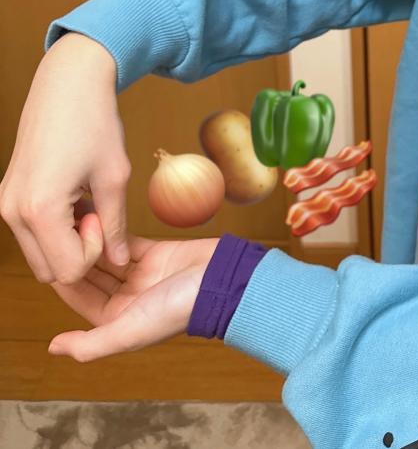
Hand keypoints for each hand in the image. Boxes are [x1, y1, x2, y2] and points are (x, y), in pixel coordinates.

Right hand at [0, 32, 133, 281]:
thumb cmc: (94, 122)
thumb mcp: (114, 176)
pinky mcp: (7, 196)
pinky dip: (54, 228)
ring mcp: (6, 204)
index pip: (68, 270)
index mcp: (38, 210)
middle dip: (78, 252)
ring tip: (87, 201)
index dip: (94, 251)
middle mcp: (13, 212)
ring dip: (66, 241)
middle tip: (97, 211)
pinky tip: (74, 196)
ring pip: (39, 254)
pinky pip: (31, 233)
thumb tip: (119, 260)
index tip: (103, 213)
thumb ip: (116, 224)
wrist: (68, 82)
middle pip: (48, 270)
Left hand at [47, 206, 218, 361]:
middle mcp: (127, 299)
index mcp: (117, 321)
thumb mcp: (130, 332)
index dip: (66, 277)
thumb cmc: (177, 310)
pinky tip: (100, 216)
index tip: (51, 255)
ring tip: (77, 220)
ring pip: (108, 257)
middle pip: (93, 276)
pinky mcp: (155, 253)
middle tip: (62, 231)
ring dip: (94, 241)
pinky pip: (127, 242)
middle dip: (78, 255)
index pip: (82, 297)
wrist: (220, 280)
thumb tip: (53, 347)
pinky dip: (114, 232)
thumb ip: (91, 344)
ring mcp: (141, 274)